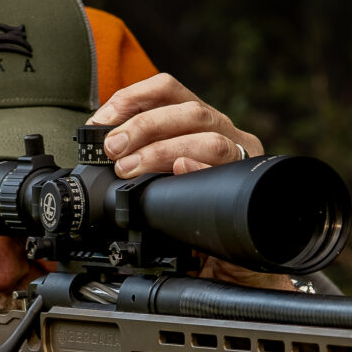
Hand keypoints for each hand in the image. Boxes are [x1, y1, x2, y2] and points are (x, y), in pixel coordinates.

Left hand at [90, 74, 292, 290]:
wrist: (232, 262)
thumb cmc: (191, 216)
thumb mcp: (160, 178)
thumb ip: (140, 156)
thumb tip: (104, 149)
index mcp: (199, 121)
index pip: (167, 89)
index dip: (131, 97)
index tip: (102, 120)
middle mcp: (224, 131)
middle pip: (188, 110)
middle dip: (143, 126)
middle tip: (113, 150)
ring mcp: (241, 154)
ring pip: (206, 135)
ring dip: (161, 149)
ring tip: (131, 168)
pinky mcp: (249, 180)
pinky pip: (226, 166)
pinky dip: (199, 164)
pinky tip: (180, 168)